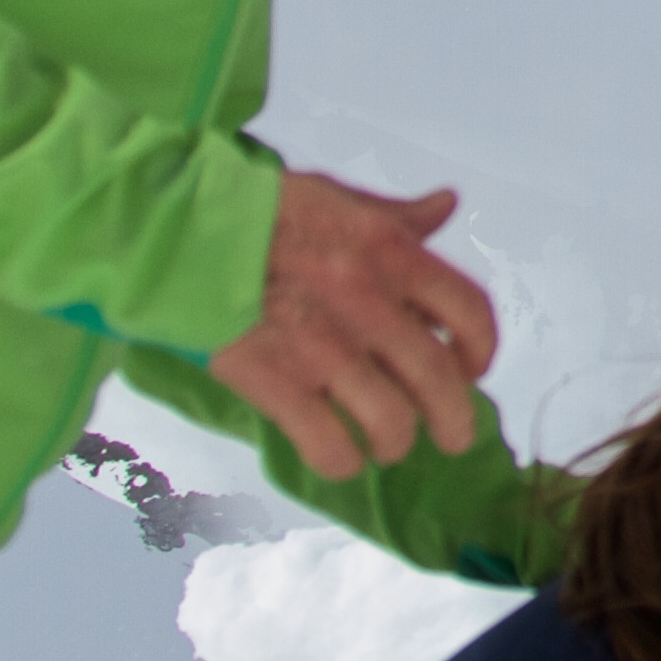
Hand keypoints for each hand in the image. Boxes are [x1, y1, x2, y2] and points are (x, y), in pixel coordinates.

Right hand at [208, 173, 500, 481]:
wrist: (179, 231)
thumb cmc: (262, 212)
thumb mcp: (339, 199)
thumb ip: (397, 216)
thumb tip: (447, 205)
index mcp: (390, 253)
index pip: (468, 311)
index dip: (481, 351)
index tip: (473, 370)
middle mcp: (368, 302)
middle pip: (439, 379)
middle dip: (456, 419)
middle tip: (453, 438)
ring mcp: (321, 347)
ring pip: (391, 421)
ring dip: (396, 443)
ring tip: (388, 445)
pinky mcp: (273, 381)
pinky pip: (328, 444)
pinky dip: (342, 461)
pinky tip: (340, 457)